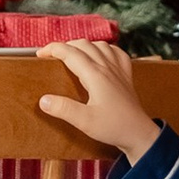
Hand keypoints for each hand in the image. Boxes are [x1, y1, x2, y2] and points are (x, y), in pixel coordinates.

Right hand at [36, 41, 161, 163]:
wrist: (138, 133)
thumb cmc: (113, 127)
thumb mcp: (84, 121)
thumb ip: (63, 109)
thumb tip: (43, 99)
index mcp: (95, 75)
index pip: (70, 53)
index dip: (53, 49)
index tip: (40, 54)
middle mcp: (107, 68)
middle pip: (84, 44)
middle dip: (65, 46)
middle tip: (52, 56)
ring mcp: (118, 70)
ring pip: (100, 45)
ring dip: (84, 45)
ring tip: (72, 54)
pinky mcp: (126, 76)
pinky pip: (116, 53)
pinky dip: (105, 49)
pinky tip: (101, 55)